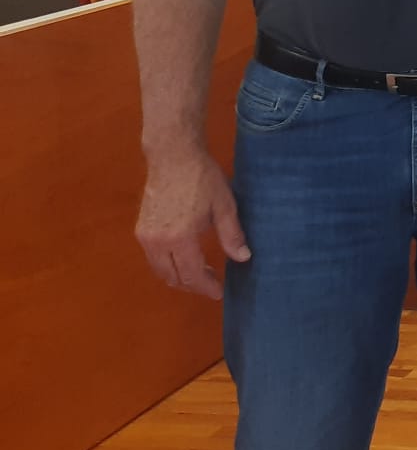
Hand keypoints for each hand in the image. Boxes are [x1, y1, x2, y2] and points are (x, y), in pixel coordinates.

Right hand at [135, 148, 250, 298]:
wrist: (173, 157)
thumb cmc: (203, 178)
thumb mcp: (224, 206)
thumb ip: (232, 234)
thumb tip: (243, 258)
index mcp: (180, 237)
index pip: (191, 274)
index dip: (205, 287)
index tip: (218, 292)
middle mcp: (158, 242)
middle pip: (172, 277)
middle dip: (192, 284)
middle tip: (211, 282)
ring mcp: (145, 236)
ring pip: (160, 270)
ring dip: (178, 276)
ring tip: (200, 272)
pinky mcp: (140, 229)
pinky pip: (153, 258)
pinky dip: (168, 265)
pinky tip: (184, 258)